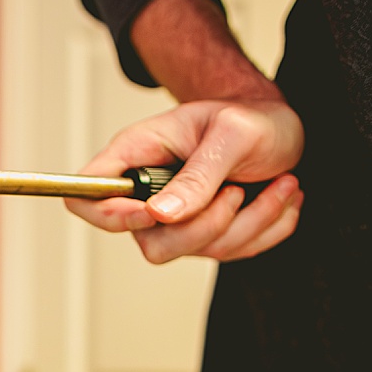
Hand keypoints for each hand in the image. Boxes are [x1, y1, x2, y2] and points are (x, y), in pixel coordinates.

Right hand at [64, 100, 304, 262]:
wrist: (284, 126)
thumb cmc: (252, 116)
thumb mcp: (231, 134)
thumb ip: (197, 175)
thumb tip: (159, 215)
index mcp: (137, 154)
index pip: (87, 196)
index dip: (110, 214)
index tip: (154, 212)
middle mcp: (150, 192)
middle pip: (149, 242)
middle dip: (204, 226)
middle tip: (237, 189)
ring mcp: (178, 219)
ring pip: (197, 251)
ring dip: (249, 223)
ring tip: (281, 184)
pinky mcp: (208, 235)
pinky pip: (229, 254)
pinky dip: (265, 230)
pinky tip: (280, 197)